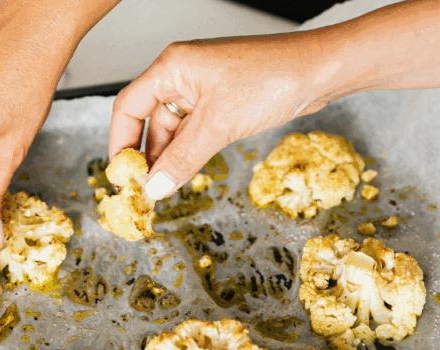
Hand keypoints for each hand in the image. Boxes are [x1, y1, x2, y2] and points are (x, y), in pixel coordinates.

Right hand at [109, 33, 331, 200]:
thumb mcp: (219, 125)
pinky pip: (195, 131)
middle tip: (143, 191)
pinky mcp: (223, 102)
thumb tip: (155, 187)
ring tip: (163, 190)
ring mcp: (204, 89)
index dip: (120, 144)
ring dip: (169, 159)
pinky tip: (185, 175)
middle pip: (149, 120)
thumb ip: (182, 159)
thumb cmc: (272, 78)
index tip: (120, 176)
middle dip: (145, 157)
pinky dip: (189, 153)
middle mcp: (183, 75)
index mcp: (172, 68)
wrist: (319, 71)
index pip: (129, 107)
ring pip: (174, 130)